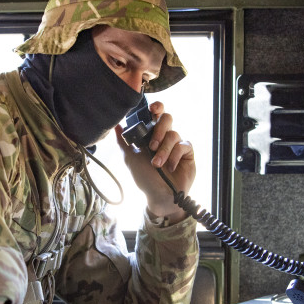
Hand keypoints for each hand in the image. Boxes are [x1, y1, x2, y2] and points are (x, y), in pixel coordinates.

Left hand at [115, 101, 195, 223]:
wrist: (159, 196)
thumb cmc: (144, 178)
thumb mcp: (130, 159)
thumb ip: (123, 141)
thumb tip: (116, 125)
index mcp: (151, 134)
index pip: (156, 114)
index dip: (156, 107)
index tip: (152, 109)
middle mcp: (165, 137)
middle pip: (167, 118)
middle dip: (159, 130)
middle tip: (151, 146)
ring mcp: (177, 144)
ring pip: (173, 134)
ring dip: (163, 149)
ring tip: (157, 164)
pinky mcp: (187, 153)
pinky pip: (183, 145)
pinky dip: (174, 156)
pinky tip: (169, 167)